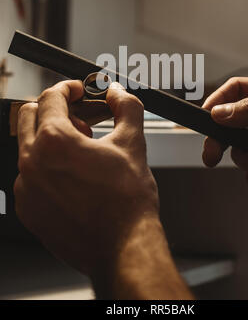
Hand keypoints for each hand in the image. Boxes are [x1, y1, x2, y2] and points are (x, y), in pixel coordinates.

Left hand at [14, 80, 191, 299]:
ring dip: (50, 139)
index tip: (78, 90)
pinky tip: (74, 177)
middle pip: (28, 115)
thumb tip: (117, 92)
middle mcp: (32, 163)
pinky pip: (29, 175)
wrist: (123, 246)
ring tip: (82, 152)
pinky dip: (47, 166)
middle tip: (80, 119)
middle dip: (53, 109)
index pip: (50, 97)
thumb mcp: (132, 142)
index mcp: (54, 141)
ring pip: (29, 146)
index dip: (68, 88)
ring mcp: (26, 188)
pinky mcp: (27, 209)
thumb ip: (125, 106)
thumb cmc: (128, 199)